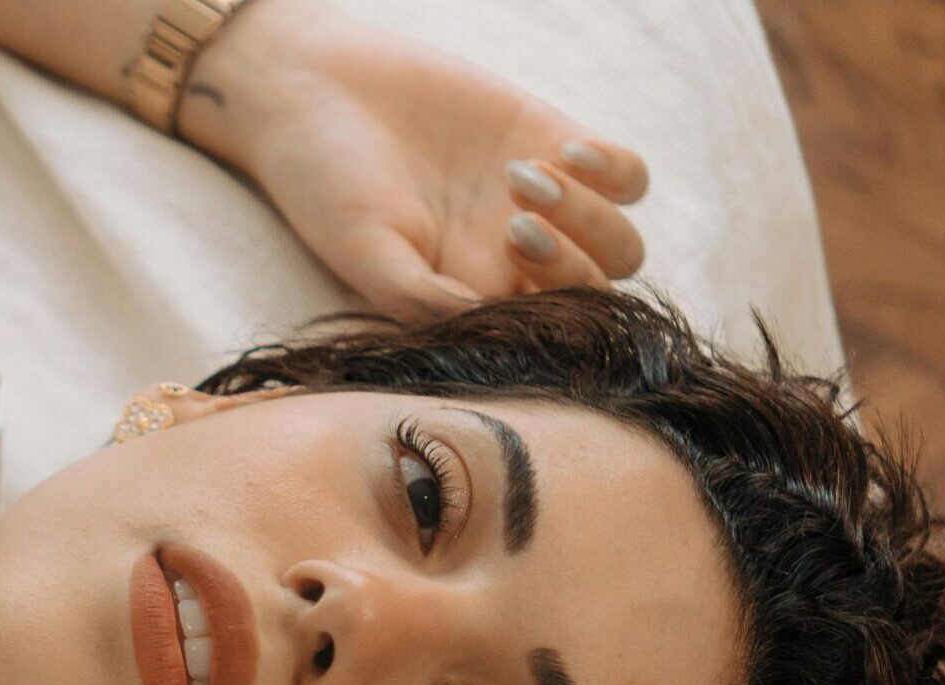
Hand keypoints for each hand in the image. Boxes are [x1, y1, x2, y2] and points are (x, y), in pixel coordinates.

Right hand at [185, 0, 652, 324]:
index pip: (537, 335)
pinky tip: (565, 153)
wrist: (315, 90)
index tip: (497, 275)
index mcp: (465, 302)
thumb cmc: (324, 180)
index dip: (540, 316)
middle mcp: (510, 263)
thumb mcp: (363, 250)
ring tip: (522, 178)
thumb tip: (487, 328)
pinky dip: (615, 173)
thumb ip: (423, 298)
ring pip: (619, 244)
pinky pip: (629, 178)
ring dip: (590, 218)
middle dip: (567, 266)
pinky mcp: (554, 143)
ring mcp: (541, 206)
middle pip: (590, 293)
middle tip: (512, 225)